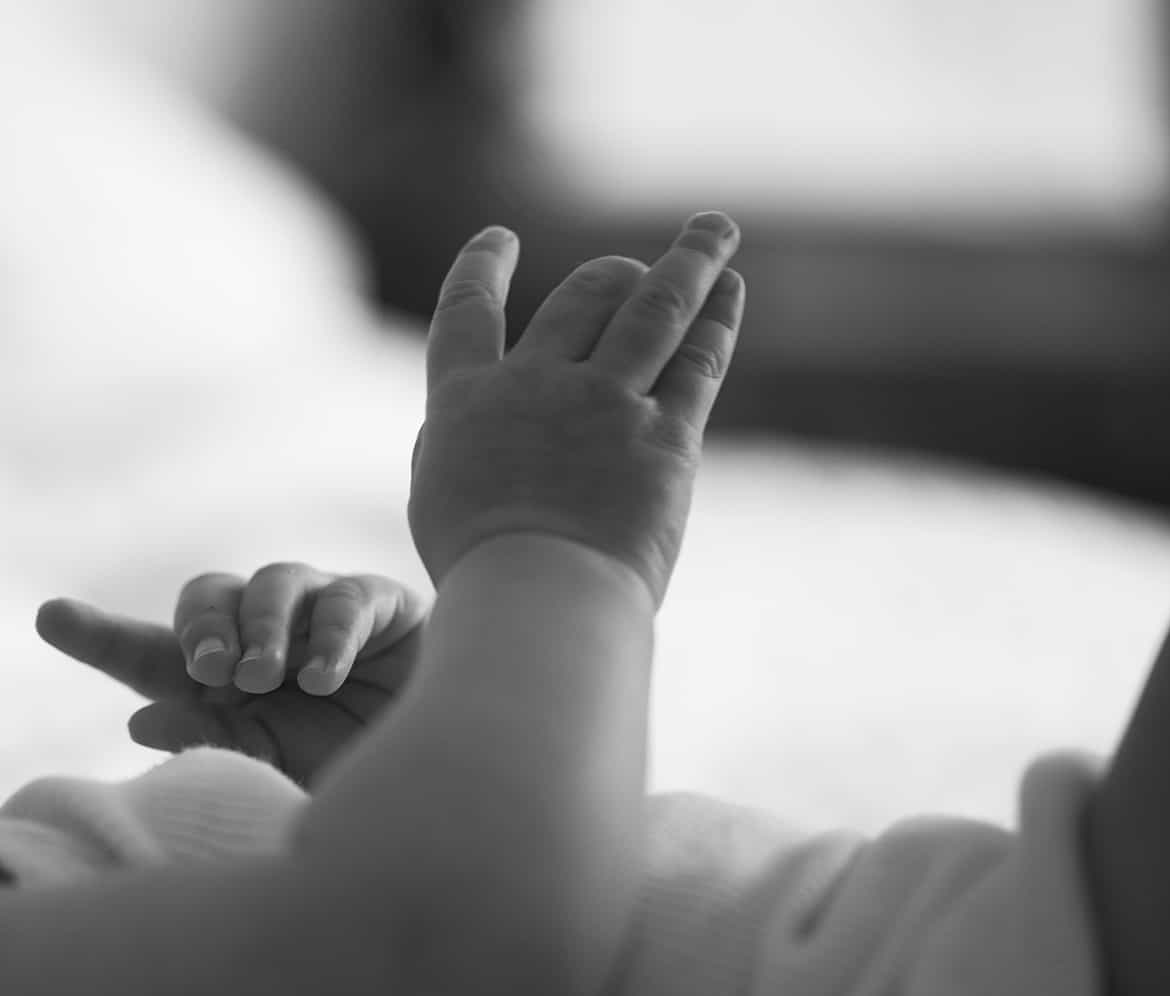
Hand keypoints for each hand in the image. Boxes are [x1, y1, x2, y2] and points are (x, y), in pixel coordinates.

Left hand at [35, 565, 429, 787]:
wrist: (451, 784)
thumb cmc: (353, 781)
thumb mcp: (274, 773)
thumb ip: (213, 742)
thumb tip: (140, 712)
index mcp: (221, 687)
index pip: (147, 653)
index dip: (98, 634)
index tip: (50, 616)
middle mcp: (263, 639)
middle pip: (208, 596)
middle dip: (200, 625)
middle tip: (206, 669)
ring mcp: (318, 615)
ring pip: (271, 582)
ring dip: (260, 627)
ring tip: (264, 678)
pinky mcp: (379, 606)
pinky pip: (343, 598)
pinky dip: (327, 634)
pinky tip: (321, 677)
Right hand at [409, 214, 744, 602]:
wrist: (535, 593)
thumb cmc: (479, 569)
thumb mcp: (438, 500)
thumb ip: (458, 445)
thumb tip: (478, 417)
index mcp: (467, 402)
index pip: (467, 313)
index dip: (481, 268)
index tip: (498, 239)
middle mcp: (536, 386)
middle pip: (581, 299)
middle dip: (611, 275)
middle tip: (630, 269)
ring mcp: (603, 404)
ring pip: (653, 309)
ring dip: (690, 260)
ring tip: (717, 228)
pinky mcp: (664, 436)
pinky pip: (697, 360)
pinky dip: (716, 318)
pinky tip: (730, 292)